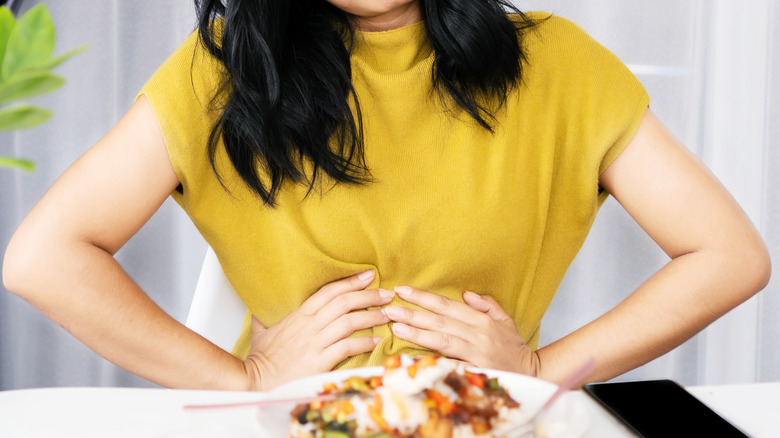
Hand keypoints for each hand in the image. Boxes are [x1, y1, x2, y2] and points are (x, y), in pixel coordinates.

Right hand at [242, 270, 393, 389]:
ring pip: (349, 322)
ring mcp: (315, 343)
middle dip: (369, 296)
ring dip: (372, 317)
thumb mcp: (261, 332)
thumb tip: (258, 311)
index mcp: (299, 315)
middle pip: (344, 303)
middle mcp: (309, 326)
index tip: (368, 275)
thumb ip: (263, 318)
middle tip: (387, 294)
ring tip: (388, 315)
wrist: (255, 382)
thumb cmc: (261, 360)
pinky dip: (364, 343)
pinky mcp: (320, 362)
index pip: (329, 291)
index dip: (350, 281)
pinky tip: (376, 341)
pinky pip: (347, 347)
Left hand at [383, 286, 539, 375]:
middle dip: (413, 314)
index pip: (446, 305)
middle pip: (439, 321)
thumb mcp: (505, 320)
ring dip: (416, 333)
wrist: (530, 374)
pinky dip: (431, 358)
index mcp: (481, 319)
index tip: (402, 290)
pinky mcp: (474, 370)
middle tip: (390, 308)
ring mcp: (475, 352)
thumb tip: (466, 294)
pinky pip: (448, 362)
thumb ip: (486, 305)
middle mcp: (477, 333)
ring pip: (441, 340)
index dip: (423, 297)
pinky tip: (412, 355)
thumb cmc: (513, 347)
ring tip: (395, 327)